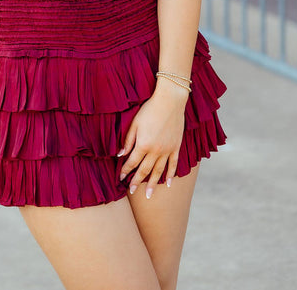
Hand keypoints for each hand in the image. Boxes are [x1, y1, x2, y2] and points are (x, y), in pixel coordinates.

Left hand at [118, 84, 186, 198]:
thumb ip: (128, 140)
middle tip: (131, 191)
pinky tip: (168, 184)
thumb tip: (120, 155)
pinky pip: (173, 165)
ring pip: (159, 171)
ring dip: (153, 183)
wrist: (170, 101)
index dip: (125, 170)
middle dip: (137, 181)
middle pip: (145, 170)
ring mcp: (167, 150)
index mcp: (143, 144)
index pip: (132, 162)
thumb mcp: (134, 123)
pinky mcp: (176, 147)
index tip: (121, 178)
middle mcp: (156, 151)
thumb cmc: (149, 109)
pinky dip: (171, 175)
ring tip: (148, 195)